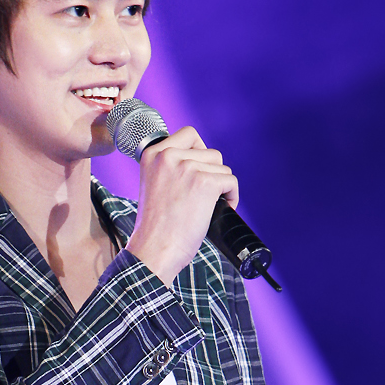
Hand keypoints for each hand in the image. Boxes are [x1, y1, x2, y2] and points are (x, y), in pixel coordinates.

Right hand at [125, 126, 238, 285]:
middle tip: (203, 196)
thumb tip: (203, 162)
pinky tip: (221, 209)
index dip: (200, 151)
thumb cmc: (155, 227)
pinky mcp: (205, 183)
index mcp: (152, 154)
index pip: (189, 134)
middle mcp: (168, 156)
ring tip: (209, 206)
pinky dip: (232, 196)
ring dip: (221, 186)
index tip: (200, 169)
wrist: (153, 250)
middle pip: (210, 153)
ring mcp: (187, 168)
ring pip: (222, 167)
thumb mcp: (154, 185)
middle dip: (212, 174)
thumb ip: (170, 169)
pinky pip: (231, 181)